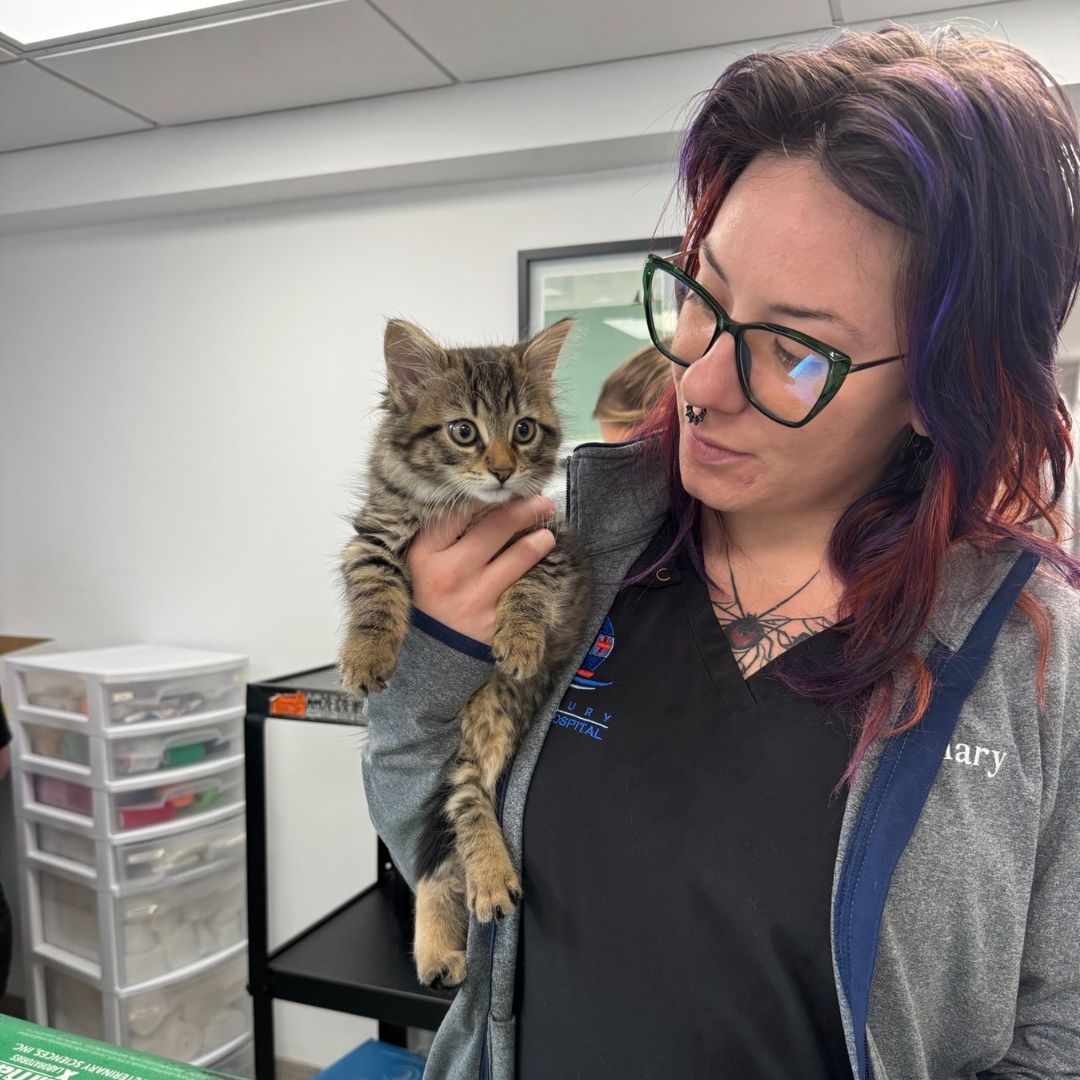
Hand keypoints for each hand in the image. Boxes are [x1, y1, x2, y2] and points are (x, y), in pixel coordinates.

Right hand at [408, 495, 556, 645]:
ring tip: (546, 534)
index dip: (486, 495)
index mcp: (424, 556)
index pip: (460, 510)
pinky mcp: (497, 620)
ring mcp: (476, 598)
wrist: (433, 654)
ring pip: (522, 553)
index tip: (502, 491)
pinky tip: (545, 562)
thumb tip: (483, 497)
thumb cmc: (429, 596)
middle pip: (497, 525)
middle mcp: (450, 575)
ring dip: (541, 538)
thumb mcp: (421, 564)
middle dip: (526, 508)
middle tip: (541, 502)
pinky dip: (540, 569)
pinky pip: (528, 583)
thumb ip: (442, 533)